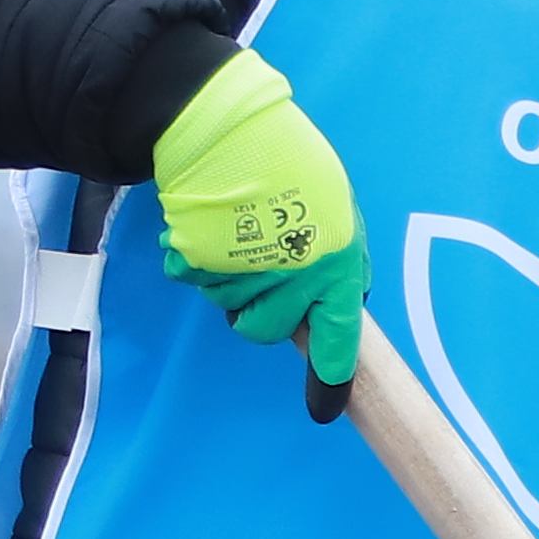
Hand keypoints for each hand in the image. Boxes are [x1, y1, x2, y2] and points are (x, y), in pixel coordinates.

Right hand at [151, 47, 367, 417]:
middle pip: (266, 331)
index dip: (331, 376)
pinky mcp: (198, 264)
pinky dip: (198, 261)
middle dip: (264, 309)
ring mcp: (242, 274)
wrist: (227, 130)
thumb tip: (342, 298)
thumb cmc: (291, 163)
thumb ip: (339, 256)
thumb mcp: (338, 208)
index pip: (337, 337)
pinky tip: (210, 227)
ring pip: (230, 308)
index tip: (326, 409)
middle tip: (264, 267)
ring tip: (240, 232)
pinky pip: (196, 282)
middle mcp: (291, 277)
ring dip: (232, 281)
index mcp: (335, 263)